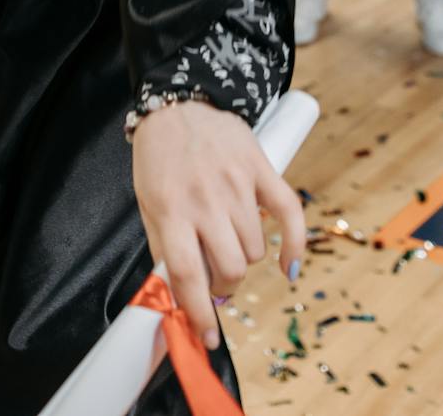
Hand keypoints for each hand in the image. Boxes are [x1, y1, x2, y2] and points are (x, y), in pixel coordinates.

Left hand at [132, 101, 305, 349]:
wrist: (181, 104)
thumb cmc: (160, 159)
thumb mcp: (149, 203)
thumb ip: (164, 248)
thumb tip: (179, 295)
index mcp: (170, 210)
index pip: (188, 276)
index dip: (198, 314)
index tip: (205, 338)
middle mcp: (205, 200)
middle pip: (230, 269)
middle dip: (225, 285)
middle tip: (216, 277)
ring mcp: (237, 185)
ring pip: (256, 250)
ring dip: (245, 258)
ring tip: (230, 242)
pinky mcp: (263, 170)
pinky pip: (290, 216)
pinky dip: (294, 247)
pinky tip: (288, 267)